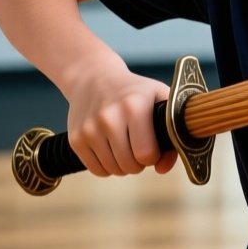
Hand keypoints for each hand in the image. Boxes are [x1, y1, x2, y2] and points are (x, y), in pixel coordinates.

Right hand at [61, 59, 177, 176]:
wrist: (94, 78)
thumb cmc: (135, 92)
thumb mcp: (160, 99)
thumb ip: (172, 133)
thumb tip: (162, 169)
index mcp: (134, 106)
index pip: (146, 154)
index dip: (153, 156)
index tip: (152, 146)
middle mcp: (109, 117)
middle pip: (130, 165)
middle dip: (139, 163)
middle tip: (139, 148)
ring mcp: (89, 129)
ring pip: (113, 170)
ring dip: (123, 165)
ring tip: (126, 147)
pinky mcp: (75, 139)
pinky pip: (96, 170)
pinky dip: (107, 166)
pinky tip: (111, 150)